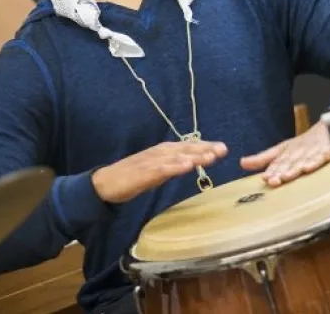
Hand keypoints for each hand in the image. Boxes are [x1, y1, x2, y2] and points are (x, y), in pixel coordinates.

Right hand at [92, 140, 227, 203]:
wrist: (106, 183)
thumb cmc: (131, 177)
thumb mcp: (157, 171)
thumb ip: (172, 167)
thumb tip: (189, 164)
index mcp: (162, 152)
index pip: (187, 147)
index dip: (204, 146)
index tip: (222, 148)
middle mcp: (159, 153)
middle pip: (185, 148)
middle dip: (204, 148)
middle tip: (223, 149)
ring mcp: (151, 162)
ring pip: (176, 157)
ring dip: (193, 156)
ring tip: (210, 156)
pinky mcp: (143, 173)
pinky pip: (161, 169)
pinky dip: (174, 166)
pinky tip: (186, 166)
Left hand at [240, 122, 329, 186]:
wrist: (326, 129)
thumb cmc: (301, 145)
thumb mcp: (281, 150)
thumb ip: (262, 158)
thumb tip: (241, 163)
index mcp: (286, 151)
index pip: (278, 162)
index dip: (272, 170)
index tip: (265, 178)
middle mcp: (297, 151)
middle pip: (288, 162)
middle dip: (280, 171)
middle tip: (273, 181)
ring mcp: (312, 151)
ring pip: (302, 161)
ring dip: (294, 169)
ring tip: (286, 176)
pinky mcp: (326, 151)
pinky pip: (321, 157)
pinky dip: (315, 161)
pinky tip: (309, 167)